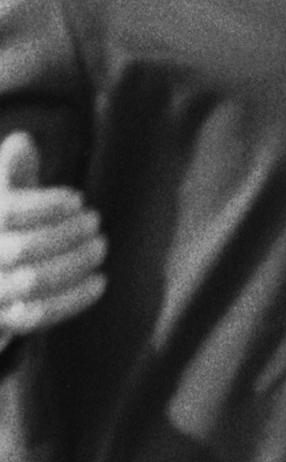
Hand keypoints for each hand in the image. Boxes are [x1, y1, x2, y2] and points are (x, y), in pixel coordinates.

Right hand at [0, 135, 104, 339]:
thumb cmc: (2, 234)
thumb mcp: (1, 203)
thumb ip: (10, 174)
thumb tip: (22, 139)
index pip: (7, 213)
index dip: (45, 205)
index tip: (77, 199)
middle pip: (23, 249)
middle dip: (67, 234)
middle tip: (96, 223)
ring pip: (34, 281)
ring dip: (75, 264)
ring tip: (100, 247)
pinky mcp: (4, 322)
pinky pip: (39, 315)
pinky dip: (74, 299)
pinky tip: (100, 282)